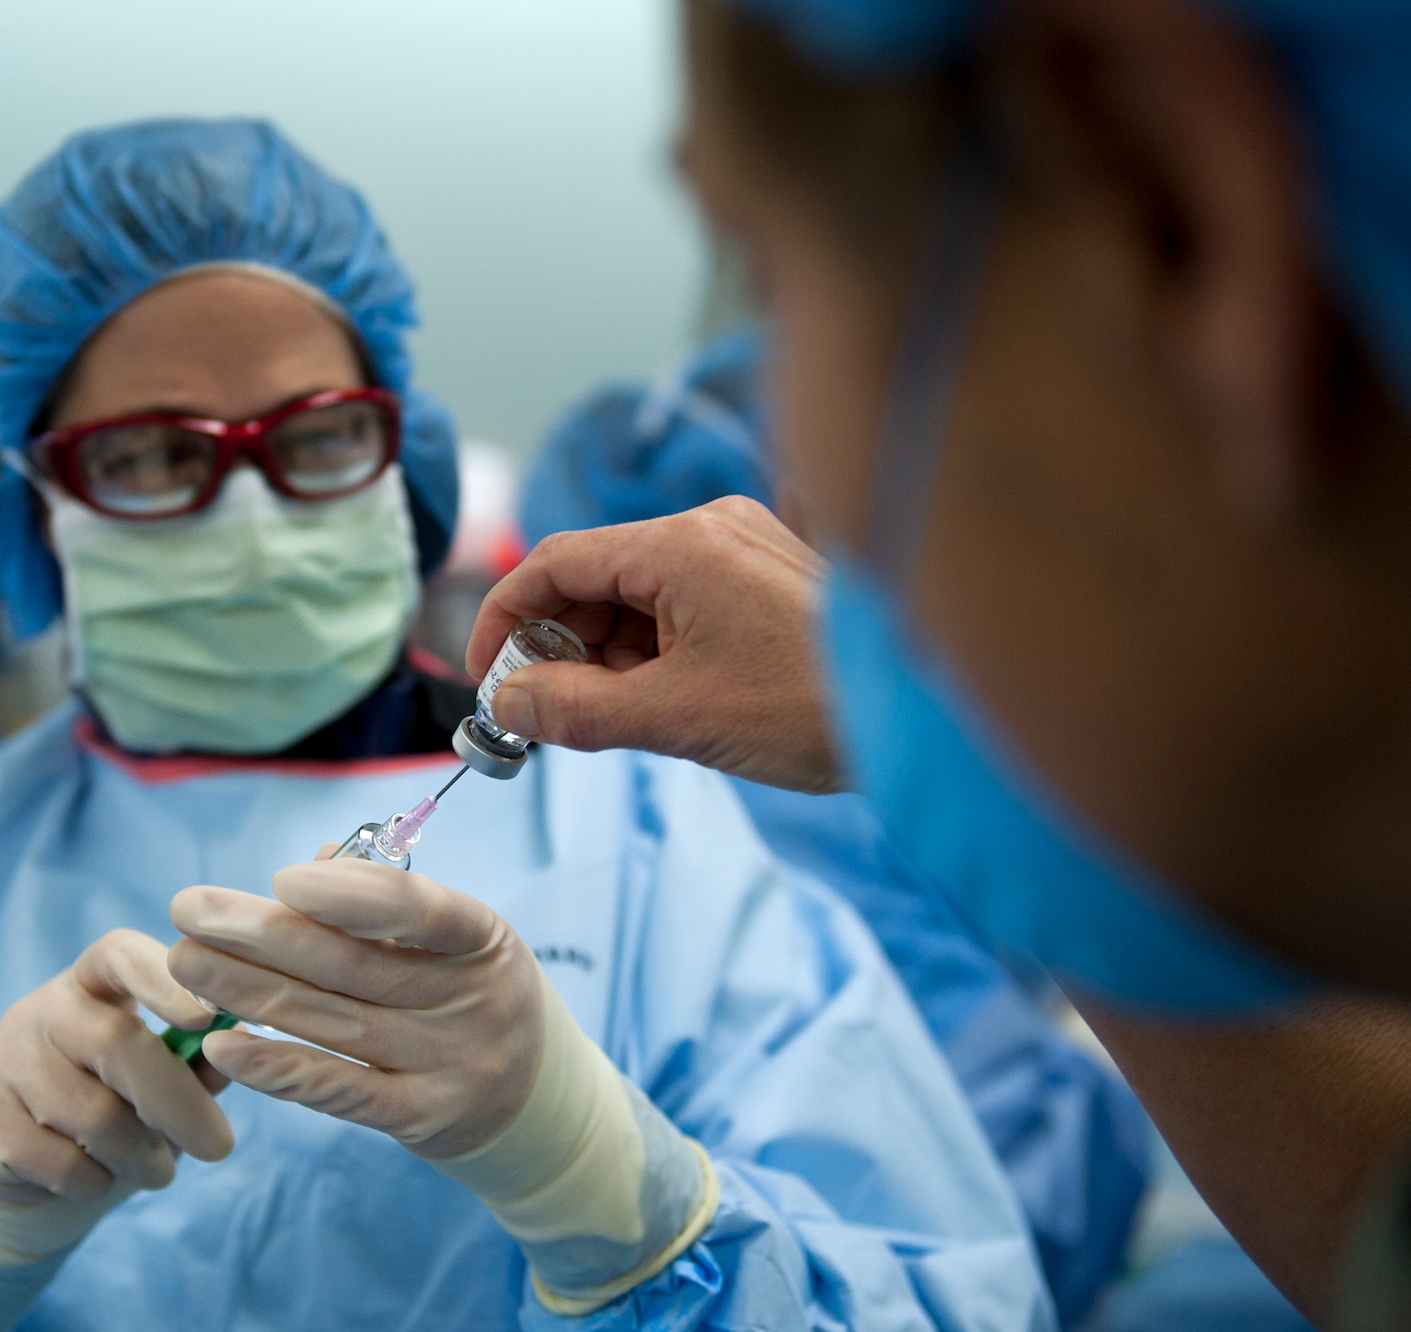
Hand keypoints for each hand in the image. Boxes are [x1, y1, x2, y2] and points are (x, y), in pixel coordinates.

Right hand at [0, 929, 233, 1235]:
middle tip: (220, 1146)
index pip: (118, 955)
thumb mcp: (149, 1082)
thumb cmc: (106, 1110)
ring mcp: (3, 1064)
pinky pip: (61, 1163)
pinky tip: (101, 1180)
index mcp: (88, 984)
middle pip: (115, 1042)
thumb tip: (235, 1054)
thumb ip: (192, 1066)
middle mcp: (40, 1012)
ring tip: (158, 1171)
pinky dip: (98, 1183)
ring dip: (143, 1156)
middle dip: (178, 1102)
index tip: (206, 1018)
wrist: (17, 1172)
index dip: (162, 979)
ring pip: (94, 1114)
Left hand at [167, 860, 543, 1160]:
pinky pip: (338, 1090)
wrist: (534, 1099)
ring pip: (333, 1022)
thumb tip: (308, 866)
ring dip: (248, 991)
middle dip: (262, 933)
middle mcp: (471, 1000)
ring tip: (185, 964)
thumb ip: (387, 906)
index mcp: (483, 938)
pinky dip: (277, 1069)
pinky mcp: (420, 1117)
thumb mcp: (455, 942)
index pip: (420, 909)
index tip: (279, 879)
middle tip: (188, 910)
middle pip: (354, 965)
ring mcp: (448, 1063)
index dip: (349, 895)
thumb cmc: (471, 995)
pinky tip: (223, 1047)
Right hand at [465, 496, 840, 792]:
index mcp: (682, 545)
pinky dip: (652, 656)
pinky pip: (680, 610)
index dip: (505, 620)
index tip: (485, 679)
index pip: (555, 562)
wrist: (925, 720)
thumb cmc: (815, 709)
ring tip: (618, 721)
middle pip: (594, 578)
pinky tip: (660, 705)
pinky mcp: (764, 583)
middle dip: (560, 648)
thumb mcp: (676, 718)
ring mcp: (742, 553)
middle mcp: (710, 531)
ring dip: (607, 658)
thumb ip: (575, 710)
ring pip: (636, 598)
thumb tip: (508, 702)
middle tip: (547, 717)